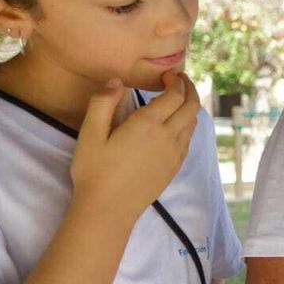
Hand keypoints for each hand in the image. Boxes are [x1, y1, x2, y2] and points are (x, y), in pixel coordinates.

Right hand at [70, 72, 199, 217]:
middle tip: (180, 80)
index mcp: (148, 125)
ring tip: (179, 98)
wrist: (109, 209)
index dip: (176, 81)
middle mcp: (168, 137)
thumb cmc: (94, 171)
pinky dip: (188, 125)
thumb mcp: (90, 135)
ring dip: (190, 107)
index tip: (168, 74)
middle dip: (189, 89)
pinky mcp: (174, 167)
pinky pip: (188, 139)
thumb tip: (116, 81)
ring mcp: (174, 154)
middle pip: (191, 107)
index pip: (174, 95)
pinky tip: (176, 124)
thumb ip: (102, 104)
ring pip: (193, 123)